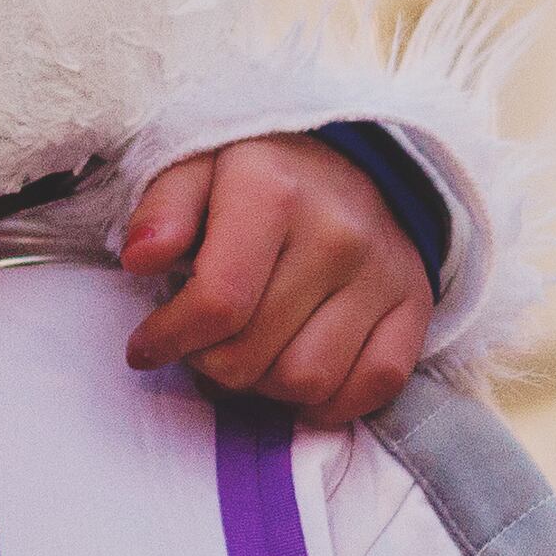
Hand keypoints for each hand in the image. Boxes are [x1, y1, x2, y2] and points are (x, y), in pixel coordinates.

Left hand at [118, 134, 435, 424]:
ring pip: (308, 381)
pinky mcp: (415, 303)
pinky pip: (375, 384)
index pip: (217, 303)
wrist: (357, 155)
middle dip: (209, 363)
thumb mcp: (196, 166)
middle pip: (253, 354)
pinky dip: (332, 400)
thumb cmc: (259, 174)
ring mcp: (382, 273)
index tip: (145, 348)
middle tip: (200, 345)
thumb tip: (141, 257)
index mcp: (273, 193)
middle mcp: (336, 234)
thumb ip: (162, 209)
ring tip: (247, 354)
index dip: (169, 340)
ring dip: (263, 386)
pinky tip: (298, 375)